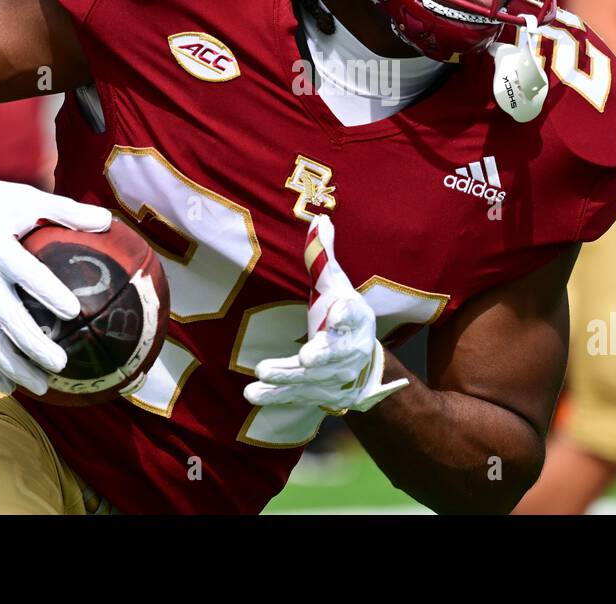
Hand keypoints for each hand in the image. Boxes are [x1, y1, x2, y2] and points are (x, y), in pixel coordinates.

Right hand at [0, 171, 112, 394]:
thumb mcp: (28, 199)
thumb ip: (67, 211)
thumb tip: (109, 220)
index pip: (27, 274)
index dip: (48, 292)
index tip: (73, 312)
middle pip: (7, 317)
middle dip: (33, 344)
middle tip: (60, 364)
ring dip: (13, 365)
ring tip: (42, 386)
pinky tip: (9, 386)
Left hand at [244, 215, 407, 413]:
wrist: (363, 365)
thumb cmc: (343, 317)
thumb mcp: (337, 286)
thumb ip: (324, 257)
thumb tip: (320, 219)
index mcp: (355, 321)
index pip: (352, 316)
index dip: (346, 315)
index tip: (337, 313)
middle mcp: (347, 352)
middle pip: (334, 355)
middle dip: (321, 357)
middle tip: (307, 358)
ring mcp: (332, 378)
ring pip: (310, 380)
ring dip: (287, 377)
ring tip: (262, 372)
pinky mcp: (316, 394)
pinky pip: (294, 396)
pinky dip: (275, 396)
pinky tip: (252, 393)